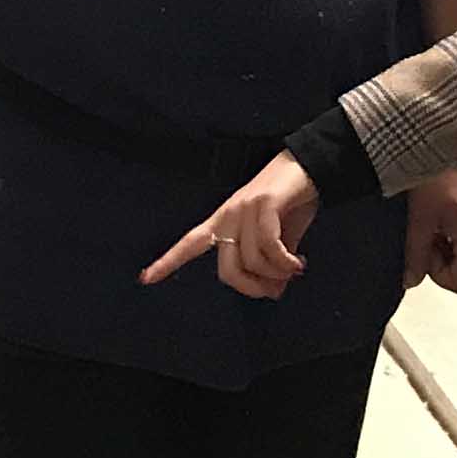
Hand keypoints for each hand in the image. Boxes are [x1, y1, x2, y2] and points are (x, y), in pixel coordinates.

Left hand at [143, 152, 322, 300]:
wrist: (311, 165)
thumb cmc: (292, 202)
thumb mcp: (280, 237)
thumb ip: (272, 263)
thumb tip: (275, 292)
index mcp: (224, 221)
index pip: (190, 243)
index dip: (168, 262)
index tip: (145, 279)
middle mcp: (228, 215)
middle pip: (227, 269)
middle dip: (253, 288)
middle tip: (277, 289)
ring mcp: (244, 207)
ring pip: (251, 260)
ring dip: (276, 274)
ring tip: (293, 271)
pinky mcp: (264, 202)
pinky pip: (268, 245)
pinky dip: (284, 262)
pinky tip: (297, 264)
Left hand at [405, 167, 456, 293]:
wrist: (454, 138)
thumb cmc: (439, 171)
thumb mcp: (419, 218)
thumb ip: (415, 254)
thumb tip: (411, 280)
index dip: (437, 274)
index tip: (424, 251)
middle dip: (446, 263)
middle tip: (428, 238)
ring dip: (451, 248)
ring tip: (435, 223)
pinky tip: (444, 214)